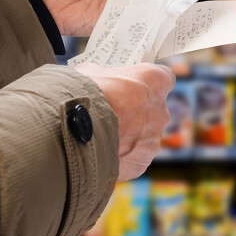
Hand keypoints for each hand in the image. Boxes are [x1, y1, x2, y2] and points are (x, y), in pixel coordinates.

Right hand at [73, 62, 174, 181]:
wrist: (72, 132)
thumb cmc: (85, 95)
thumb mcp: (91, 73)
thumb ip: (103, 75)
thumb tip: (96, 78)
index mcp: (154, 82)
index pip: (163, 77)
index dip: (148, 82)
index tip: (135, 85)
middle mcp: (161, 111)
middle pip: (153, 110)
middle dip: (136, 111)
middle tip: (113, 112)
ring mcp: (153, 140)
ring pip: (144, 136)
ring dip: (128, 136)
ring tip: (102, 136)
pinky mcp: (141, 162)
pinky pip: (133, 157)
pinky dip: (120, 156)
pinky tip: (101, 152)